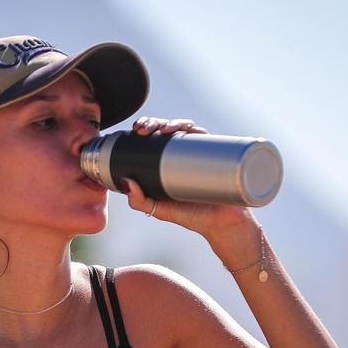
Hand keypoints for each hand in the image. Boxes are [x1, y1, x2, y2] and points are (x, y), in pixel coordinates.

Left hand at [124, 116, 255, 238]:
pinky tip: (185, 129)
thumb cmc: (190, 216)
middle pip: (165, 130)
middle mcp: (181, 154)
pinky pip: (204, 136)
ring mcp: (198, 153)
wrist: (221, 224)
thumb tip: (125, 181)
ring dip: (171, 122)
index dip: (143, 128)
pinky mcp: (214, 155)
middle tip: (142, 129)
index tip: (134, 129)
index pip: (152, 139)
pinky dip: (193, 128)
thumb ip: (139, 201)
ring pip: (183, 129)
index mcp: (164, 162)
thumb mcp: (157, 210)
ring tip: (162, 130)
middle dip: (152, 122)